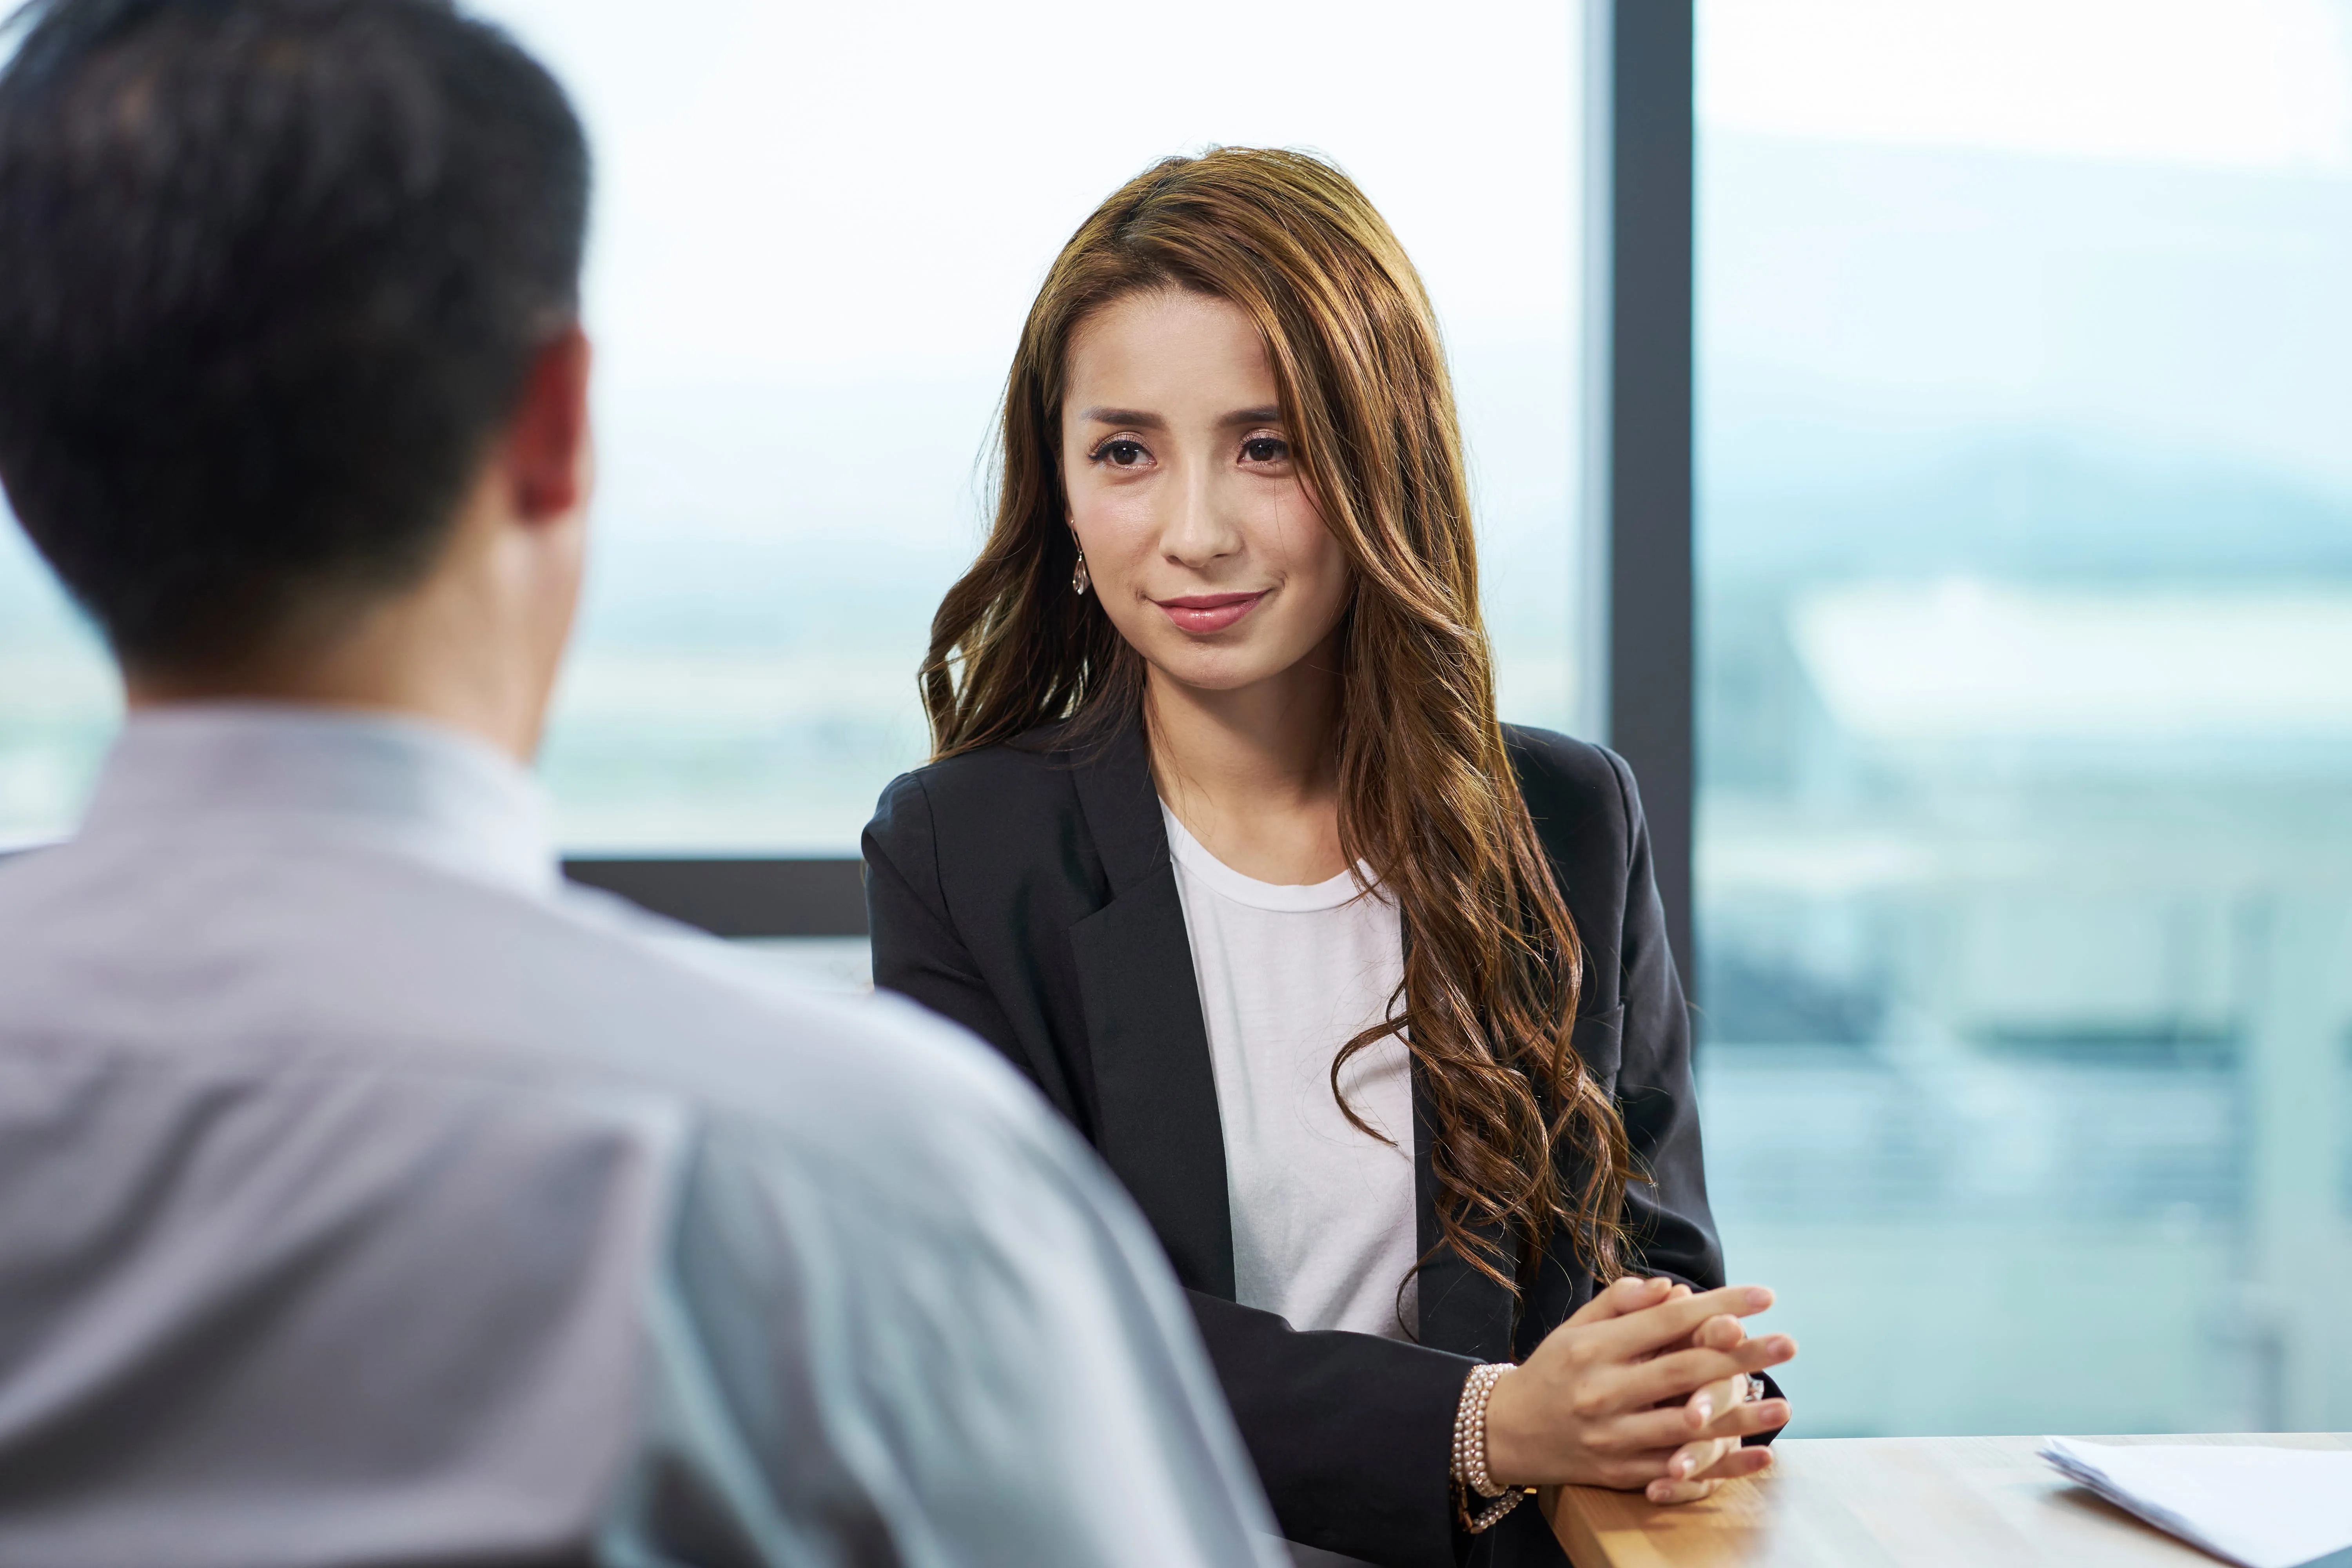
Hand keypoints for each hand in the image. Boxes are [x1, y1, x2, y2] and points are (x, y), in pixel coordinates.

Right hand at [1481, 1276, 1794, 1496]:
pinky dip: (1721, 1465)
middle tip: (1789, 1344)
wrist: (1505, 1432)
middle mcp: (1604, 1391)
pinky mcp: (1620, 1472)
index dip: (1717, 1306)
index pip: (1667, 1322)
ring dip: (1740, 1415)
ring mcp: (1612, 1436)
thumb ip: (1620, 1304)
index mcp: (1594, 1348)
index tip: (1763, 1296)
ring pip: (1686, 1425)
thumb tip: (1673, 1289)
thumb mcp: (1574, 1328)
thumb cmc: (1550, 1372)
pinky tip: (1757, 1456)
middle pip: (1684, 1370)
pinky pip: (1678, 1470)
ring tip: (1784, 1403)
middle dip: (1741, 1355)